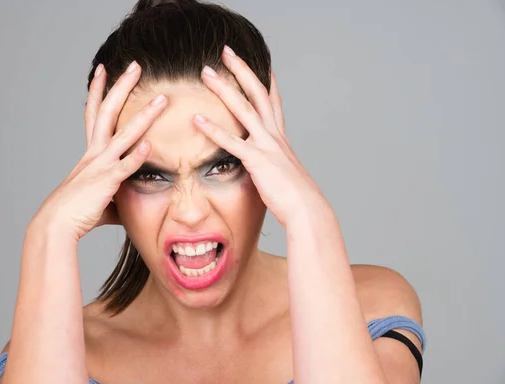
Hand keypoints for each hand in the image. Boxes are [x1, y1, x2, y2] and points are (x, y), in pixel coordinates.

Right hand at [32, 62, 167, 239]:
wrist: (56, 224)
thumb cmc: (77, 212)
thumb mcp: (99, 197)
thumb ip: (116, 194)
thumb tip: (127, 203)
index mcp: (91, 153)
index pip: (94, 114)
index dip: (99, 91)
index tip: (103, 70)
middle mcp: (94, 153)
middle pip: (108, 111)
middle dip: (122, 86)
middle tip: (135, 65)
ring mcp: (101, 165)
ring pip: (124, 134)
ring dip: (144, 116)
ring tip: (161, 99)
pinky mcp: (106, 183)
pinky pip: (124, 167)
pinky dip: (136, 156)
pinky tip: (149, 145)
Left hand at [193, 46, 327, 227]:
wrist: (307, 210)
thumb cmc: (295, 197)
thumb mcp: (284, 174)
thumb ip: (272, 164)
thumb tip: (266, 167)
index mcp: (280, 138)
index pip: (273, 101)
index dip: (266, 80)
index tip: (259, 62)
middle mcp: (275, 136)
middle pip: (258, 93)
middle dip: (242, 70)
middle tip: (226, 51)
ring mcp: (267, 146)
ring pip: (244, 108)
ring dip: (224, 88)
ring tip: (206, 73)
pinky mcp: (257, 161)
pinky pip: (232, 142)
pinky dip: (213, 129)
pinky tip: (197, 119)